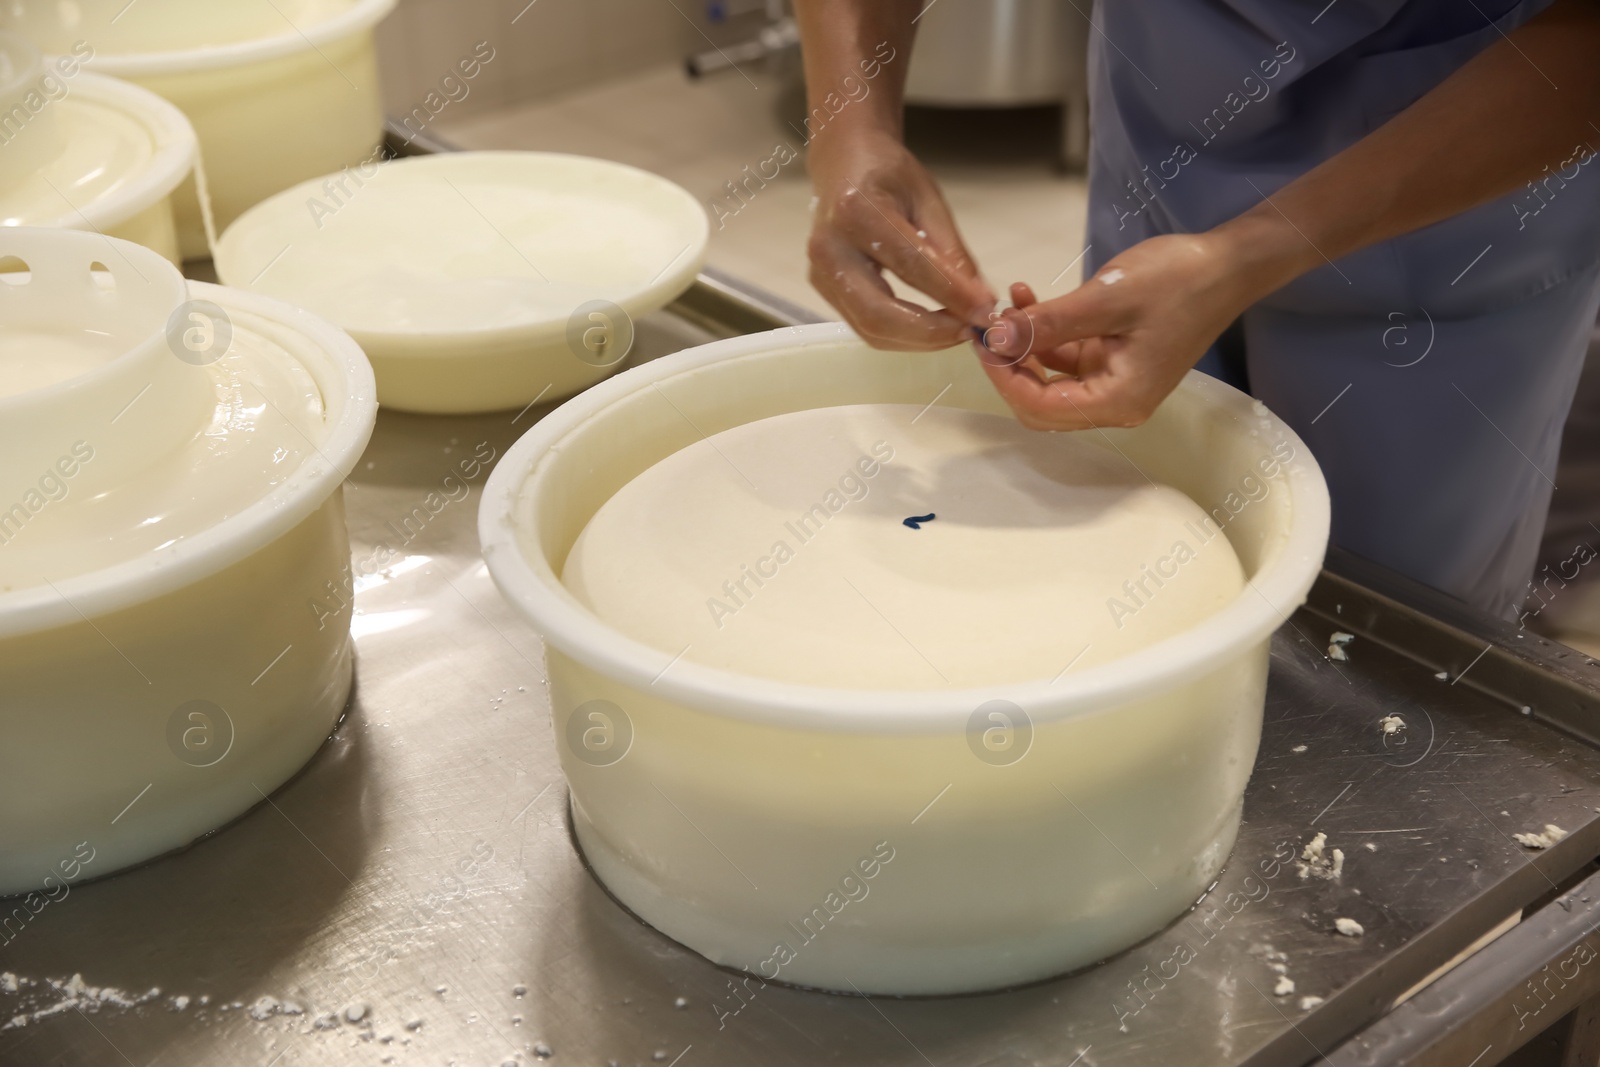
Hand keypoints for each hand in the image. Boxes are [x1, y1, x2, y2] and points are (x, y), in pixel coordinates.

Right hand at [807, 127, 995, 349]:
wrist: (842, 165)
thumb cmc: (888, 175)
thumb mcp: (928, 200)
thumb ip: (952, 252)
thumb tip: (981, 300)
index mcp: (856, 211)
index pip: (910, 266)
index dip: (952, 295)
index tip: (986, 312)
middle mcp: (829, 248)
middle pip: (879, 313)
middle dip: (931, 333)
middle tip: (970, 331)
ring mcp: (819, 274)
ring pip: (870, 328)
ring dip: (918, 340)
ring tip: (956, 328)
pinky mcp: (822, 290)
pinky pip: (864, 325)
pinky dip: (902, 334)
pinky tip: (931, 325)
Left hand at [976, 233, 1256, 429]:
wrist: (1227, 264)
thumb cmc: (1178, 281)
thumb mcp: (1105, 299)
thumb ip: (1047, 323)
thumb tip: (995, 338)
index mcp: (1119, 401)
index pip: (1040, 407)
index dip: (1004, 376)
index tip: (984, 339)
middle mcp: (1115, 403)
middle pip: (1039, 403)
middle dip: (1009, 365)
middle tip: (989, 325)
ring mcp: (1114, 382)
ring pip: (1048, 379)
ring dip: (1023, 343)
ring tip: (1009, 300)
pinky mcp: (1112, 360)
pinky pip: (1065, 357)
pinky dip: (1044, 332)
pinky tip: (1029, 298)